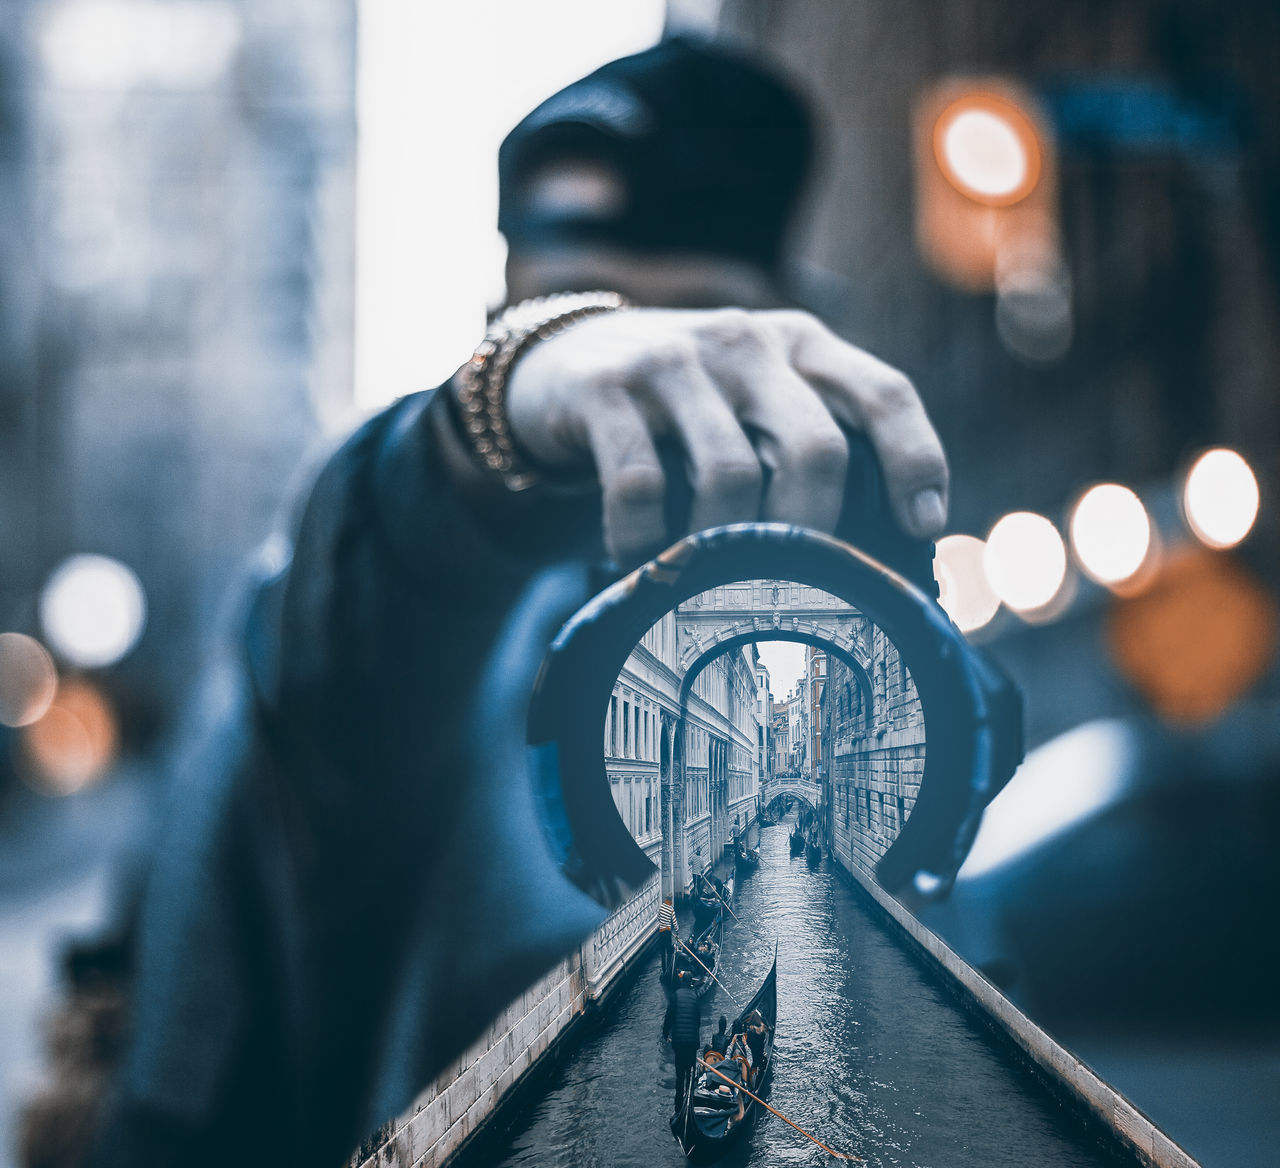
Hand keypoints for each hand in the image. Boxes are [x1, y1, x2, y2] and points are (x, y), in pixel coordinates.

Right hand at [505, 307, 948, 564]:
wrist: (562, 361)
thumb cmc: (684, 403)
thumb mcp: (754, 396)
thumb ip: (808, 436)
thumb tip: (882, 542)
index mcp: (798, 343)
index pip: (882, 393)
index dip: (916, 460)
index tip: (923, 527)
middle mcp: (745, 342)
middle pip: (815, 446)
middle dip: (815, 527)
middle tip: (801, 585)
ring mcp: (673, 360)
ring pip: (730, 474)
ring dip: (724, 547)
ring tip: (708, 581)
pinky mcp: (606, 388)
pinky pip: (641, 484)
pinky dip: (646, 540)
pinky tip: (640, 560)